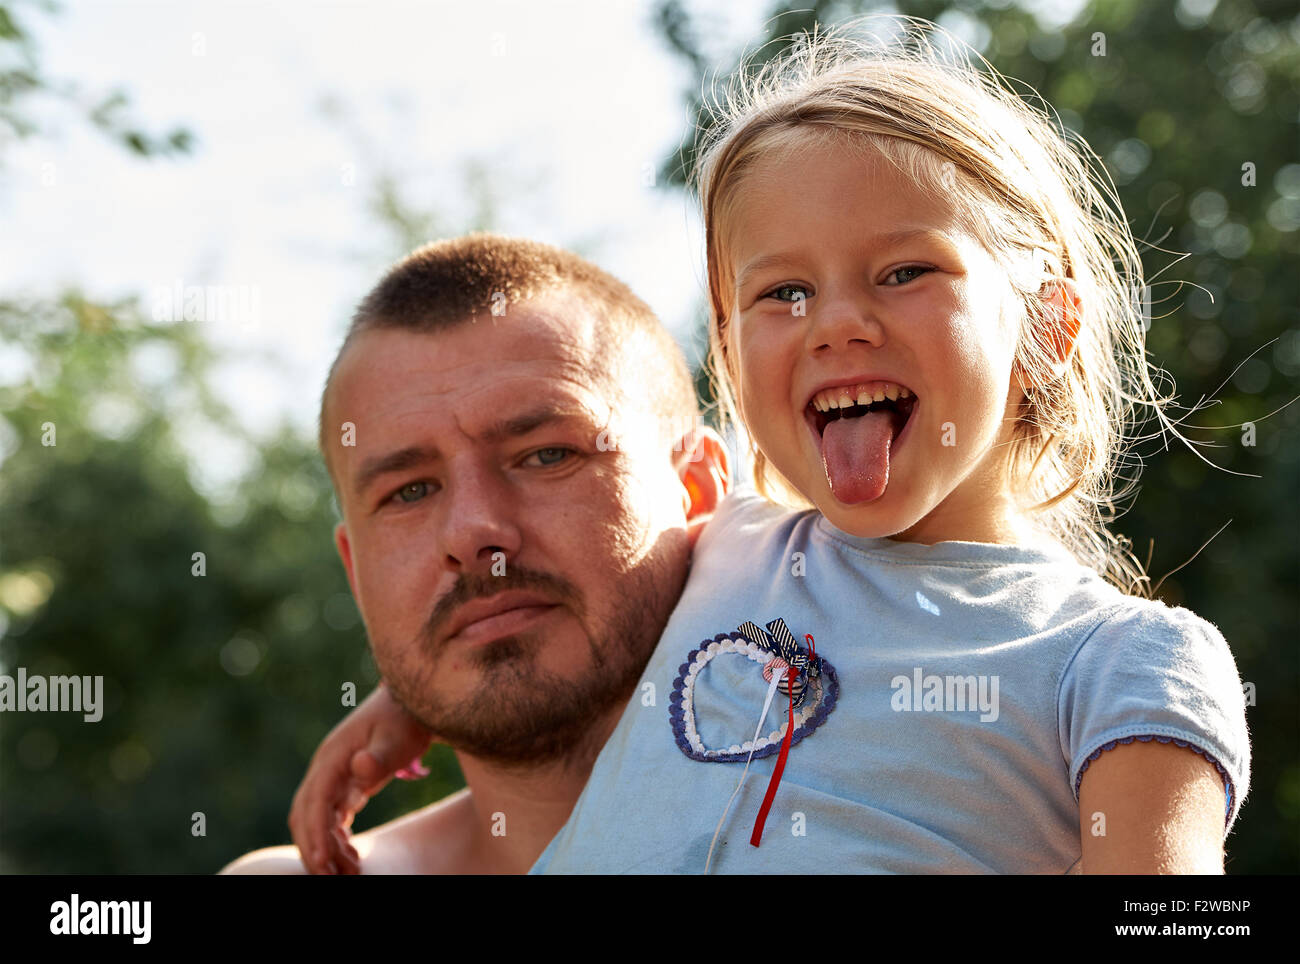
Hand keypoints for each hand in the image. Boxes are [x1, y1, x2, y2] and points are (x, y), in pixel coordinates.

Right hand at [289, 683, 436, 873]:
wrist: (411, 703)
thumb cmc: (405, 719)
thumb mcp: (398, 737)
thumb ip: (379, 756)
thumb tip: (358, 767)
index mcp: (333, 757)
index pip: (315, 802)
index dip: (315, 834)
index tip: (324, 863)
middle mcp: (326, 768)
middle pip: (305, 815)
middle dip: (313, 849)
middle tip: (330, 879)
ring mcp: (332, 777)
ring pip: (315, 821)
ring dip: (325, 849)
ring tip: (349, 874)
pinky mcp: (343, 785)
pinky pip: (330, 819)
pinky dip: (335, 840)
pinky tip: (351, 857)